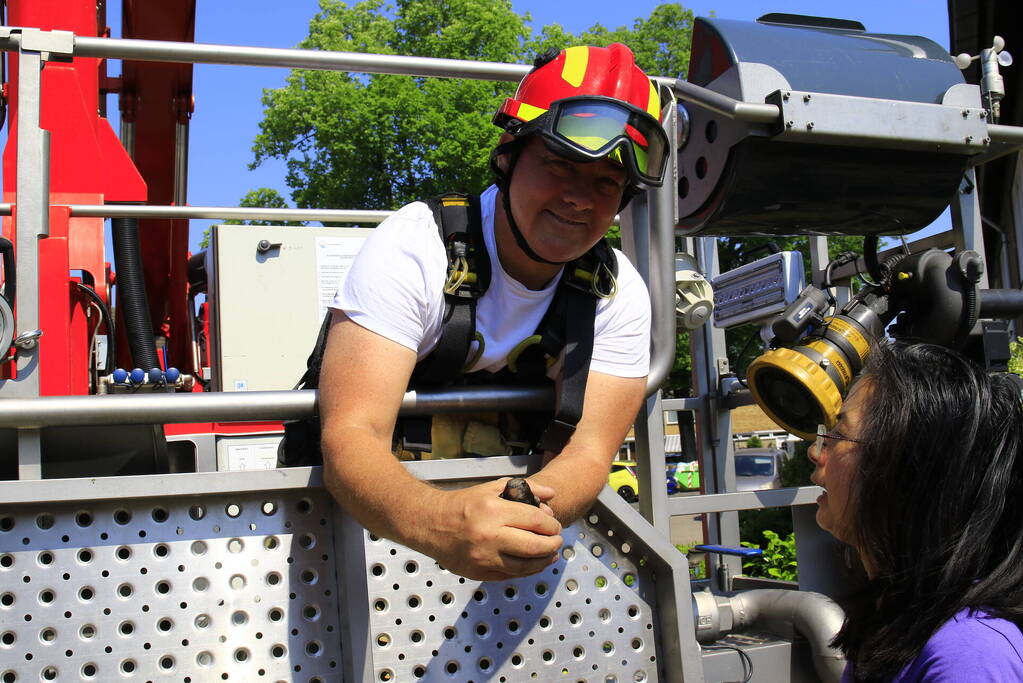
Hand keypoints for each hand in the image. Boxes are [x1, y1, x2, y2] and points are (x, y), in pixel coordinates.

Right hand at [417, 478, 562, 580]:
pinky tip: (533, 563)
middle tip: (557, 540)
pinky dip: (526, 570)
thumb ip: (525, 490)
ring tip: (551, 554)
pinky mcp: (479, 573)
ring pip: (525, 566)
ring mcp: (484, 558)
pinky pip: (511, 575)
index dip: (552, 524)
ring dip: (544, 561)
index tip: (555, 525)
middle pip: (535, 546)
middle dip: (553, 544)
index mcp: (493, 511)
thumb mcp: (492, 489)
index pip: (535, 520)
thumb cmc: (463, 504)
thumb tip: (551, 495)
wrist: (431, 524)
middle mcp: (489, 536)